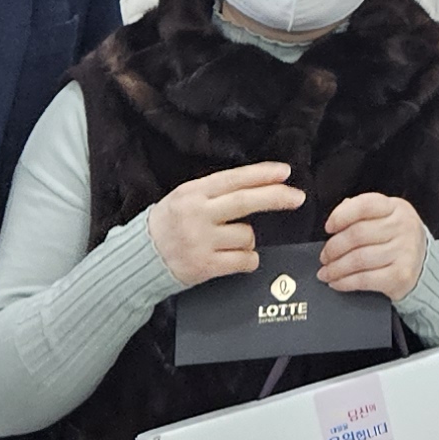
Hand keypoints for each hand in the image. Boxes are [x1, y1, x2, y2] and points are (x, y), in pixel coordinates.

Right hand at [143, 161, 307, 286]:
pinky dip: (248, 259)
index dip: (262, 174)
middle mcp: (196, 215)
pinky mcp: (205, 267)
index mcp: (192, 193)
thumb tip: (259, 183)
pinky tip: (235, 258)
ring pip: (248, 235)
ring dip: (249, 239)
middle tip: (298, 197)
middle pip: (246, 202)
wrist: (140, 259)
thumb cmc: (169, 224)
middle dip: (276, 197)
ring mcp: (201, 242)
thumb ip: (215, 191)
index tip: (285, 172)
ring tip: (227, 242)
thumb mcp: (185, 197)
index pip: (234, 179)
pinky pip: (245, 260)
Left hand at [316, 190, 431, 297]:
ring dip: (336, 268)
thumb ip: (363, 212)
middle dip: (333, 247)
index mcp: (397, 208)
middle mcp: (403, 227)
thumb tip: (339, 214)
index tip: (328, 227)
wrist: (424, 268)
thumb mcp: (387, 218)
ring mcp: (404, 252)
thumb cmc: (398, 241)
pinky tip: (337, 282)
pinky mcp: (400, 275)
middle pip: (357, 235)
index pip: (365, 205)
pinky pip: (364, 279)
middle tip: (324, 256)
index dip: (341, 216)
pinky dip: (345, 282)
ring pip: (358, 259)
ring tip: (326, 272)